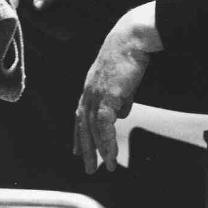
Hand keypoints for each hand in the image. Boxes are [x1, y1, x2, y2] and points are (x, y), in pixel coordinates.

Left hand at [74, 3, 161, 172]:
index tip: (77, 150)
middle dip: (85, 148)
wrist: (131, 39)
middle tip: (88, 168)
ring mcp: (96, 94)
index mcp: (91, 86)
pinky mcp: (107, 96)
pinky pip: (105, 125)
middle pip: (83, 126)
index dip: (79, 133)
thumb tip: (122, 113)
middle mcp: (89, 92)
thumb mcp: (124, 80)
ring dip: (99, 150)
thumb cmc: (129, 54)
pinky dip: (107, 141)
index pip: (80, 114)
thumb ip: (122, 97)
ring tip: (104, 167)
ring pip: (93, 129)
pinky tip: (111, 153)